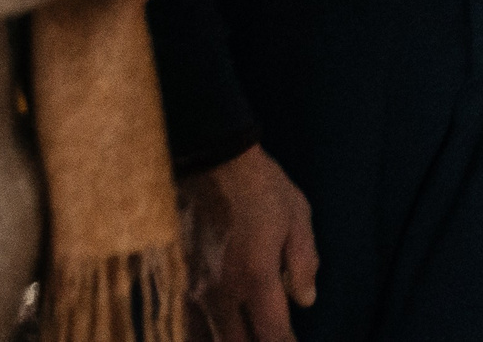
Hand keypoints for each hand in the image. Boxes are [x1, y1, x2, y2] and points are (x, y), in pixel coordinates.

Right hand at [183, 146, 316, 341]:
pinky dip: (205, 332)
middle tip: (273, 336)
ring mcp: (194, 288)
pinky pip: (190, 321)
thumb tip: (305, 300)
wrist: (210, 159)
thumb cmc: (260, 186)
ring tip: (248, 332)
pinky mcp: (178, 279)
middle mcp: (221, 292)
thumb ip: (304, 263)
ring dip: (230, 340)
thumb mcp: (297, 217)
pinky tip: (221, 327)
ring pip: (207, 338)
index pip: (272, 336)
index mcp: (255, 278)